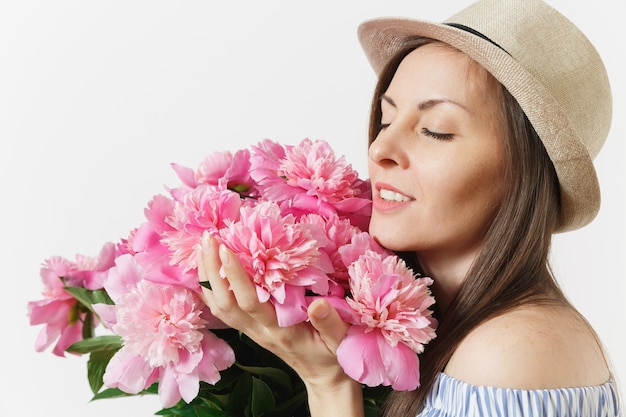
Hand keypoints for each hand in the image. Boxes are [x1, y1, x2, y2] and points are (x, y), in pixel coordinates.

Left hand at [196, 233, 348, 385]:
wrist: (321, 375)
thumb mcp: (338, 340)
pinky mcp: (249, 328)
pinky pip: (221, 309)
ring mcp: (250, 330)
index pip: (249, 301)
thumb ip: (330, 324)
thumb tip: (319, 305)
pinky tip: (206, 269)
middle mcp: (258, 331)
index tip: (226, 248)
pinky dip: (210, 289)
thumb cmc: (331, 355)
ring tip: (203, 247)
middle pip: (224, 303)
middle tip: (208, 239)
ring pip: (218, 306)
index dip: (235, 275)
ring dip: (207, 277)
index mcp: (278, 330)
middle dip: (212, 270)